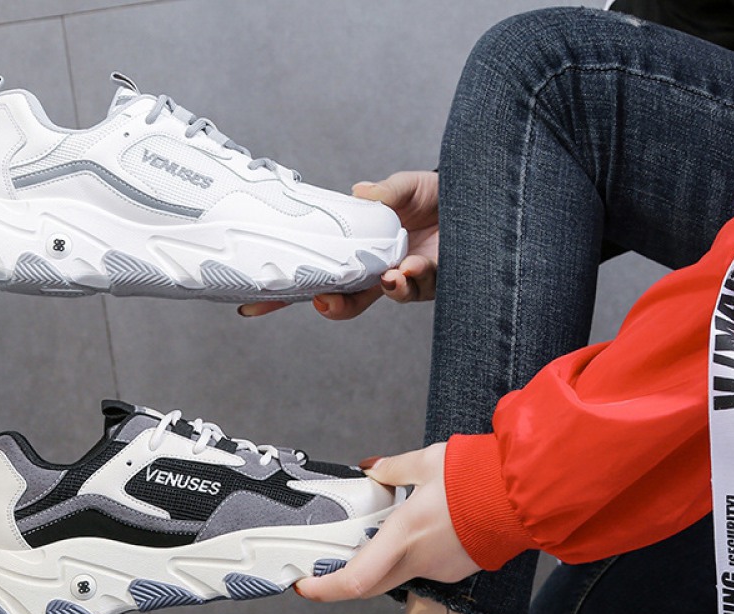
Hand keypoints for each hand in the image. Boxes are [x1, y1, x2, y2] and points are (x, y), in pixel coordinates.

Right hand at [240, 170, 438, 320]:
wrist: (479, 198)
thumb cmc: (436, 194)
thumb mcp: (406, 186)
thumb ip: (384, 193)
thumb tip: (359, 193)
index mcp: (358, 250)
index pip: (317, 272)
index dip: (286, 292)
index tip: (254, 306)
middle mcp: (377, 270)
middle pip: (344, 299)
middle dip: (333, 306)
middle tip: (323, 302)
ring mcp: (403, 278)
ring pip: (383, 296)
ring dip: (382, 289)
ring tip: (388, 276)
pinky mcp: (432, 282)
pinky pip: (417, 288)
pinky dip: (411, 279)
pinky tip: (410, 267)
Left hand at [295, 443, 480, 601]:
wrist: (525, 494)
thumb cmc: (479, 477)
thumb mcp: (426, 463)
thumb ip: (392, 469)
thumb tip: (371, 470)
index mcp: (404, 535)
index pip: (354, 579)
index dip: (324, 589)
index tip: (304, 585)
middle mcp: (419, 560)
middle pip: (369, 585)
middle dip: (343, 580)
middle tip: (327, 566)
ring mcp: (440, 569)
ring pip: (398, 574)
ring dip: (384, 559)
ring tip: (388, 528)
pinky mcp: (457, 570)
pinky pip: (425, 567)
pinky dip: (414, 553)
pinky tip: (426, 529)